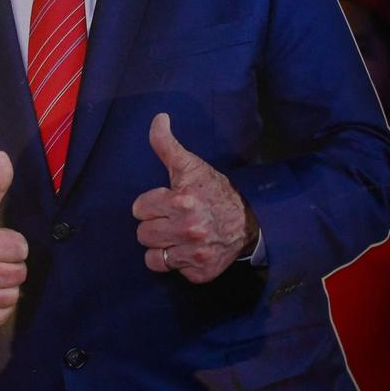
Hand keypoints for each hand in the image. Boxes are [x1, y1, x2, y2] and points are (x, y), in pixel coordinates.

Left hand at [133, 113, 257, 282]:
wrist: (250, 222)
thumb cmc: (215, 192)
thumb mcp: (191, 166)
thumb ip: (167, 145)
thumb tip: (158, 118)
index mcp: (181, 201)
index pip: (139, 209)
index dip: (151, 204)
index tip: (167, 202)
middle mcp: (188, 229)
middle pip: (143, 234)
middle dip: (155, 225)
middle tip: (172, 220)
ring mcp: (195, 254)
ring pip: (152, 257)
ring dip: (162, 247)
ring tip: (177, 236)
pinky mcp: (200, 273)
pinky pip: (171, 271)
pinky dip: (178, 262)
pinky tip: (189, 250)